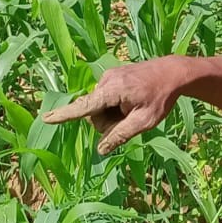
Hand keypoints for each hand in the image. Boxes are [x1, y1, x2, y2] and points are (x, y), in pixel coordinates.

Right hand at [41, 57, 187, 153]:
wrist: (174, 72)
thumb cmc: (161, 97)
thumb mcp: (144, 121)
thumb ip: (121, 135)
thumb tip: (101, 150)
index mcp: (112, 90)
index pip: (84, 107)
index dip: (65, 115)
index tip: (46, 119)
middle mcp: (105, 80)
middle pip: (94, 114)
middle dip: (109, 122)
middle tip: (133, 118)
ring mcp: (108, 77)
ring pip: (100, 108)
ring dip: (114, 115)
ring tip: (134, 109)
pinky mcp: (112, 77)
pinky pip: (106, 99)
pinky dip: (116, 106)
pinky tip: (133, 102)